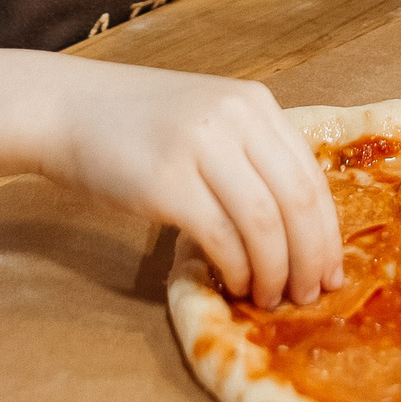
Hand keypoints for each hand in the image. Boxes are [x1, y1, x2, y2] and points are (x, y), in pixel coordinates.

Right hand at [39, 65, 338, 306]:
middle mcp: (236, 118)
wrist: (67, 108)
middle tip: (312, 295)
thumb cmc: (136, 123)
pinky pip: (221, 236)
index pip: (311, 175)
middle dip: (312, 257)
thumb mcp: (208, 121)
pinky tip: (236, 284)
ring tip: (271, 297)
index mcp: (254, 104)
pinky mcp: (166, 182)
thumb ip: (249, 157)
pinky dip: (238, 268)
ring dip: (275, 271)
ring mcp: (201, 147)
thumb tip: (296, 229)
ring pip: (264, 223)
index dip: (328, 230)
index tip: (333, 269)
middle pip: (297, 201)